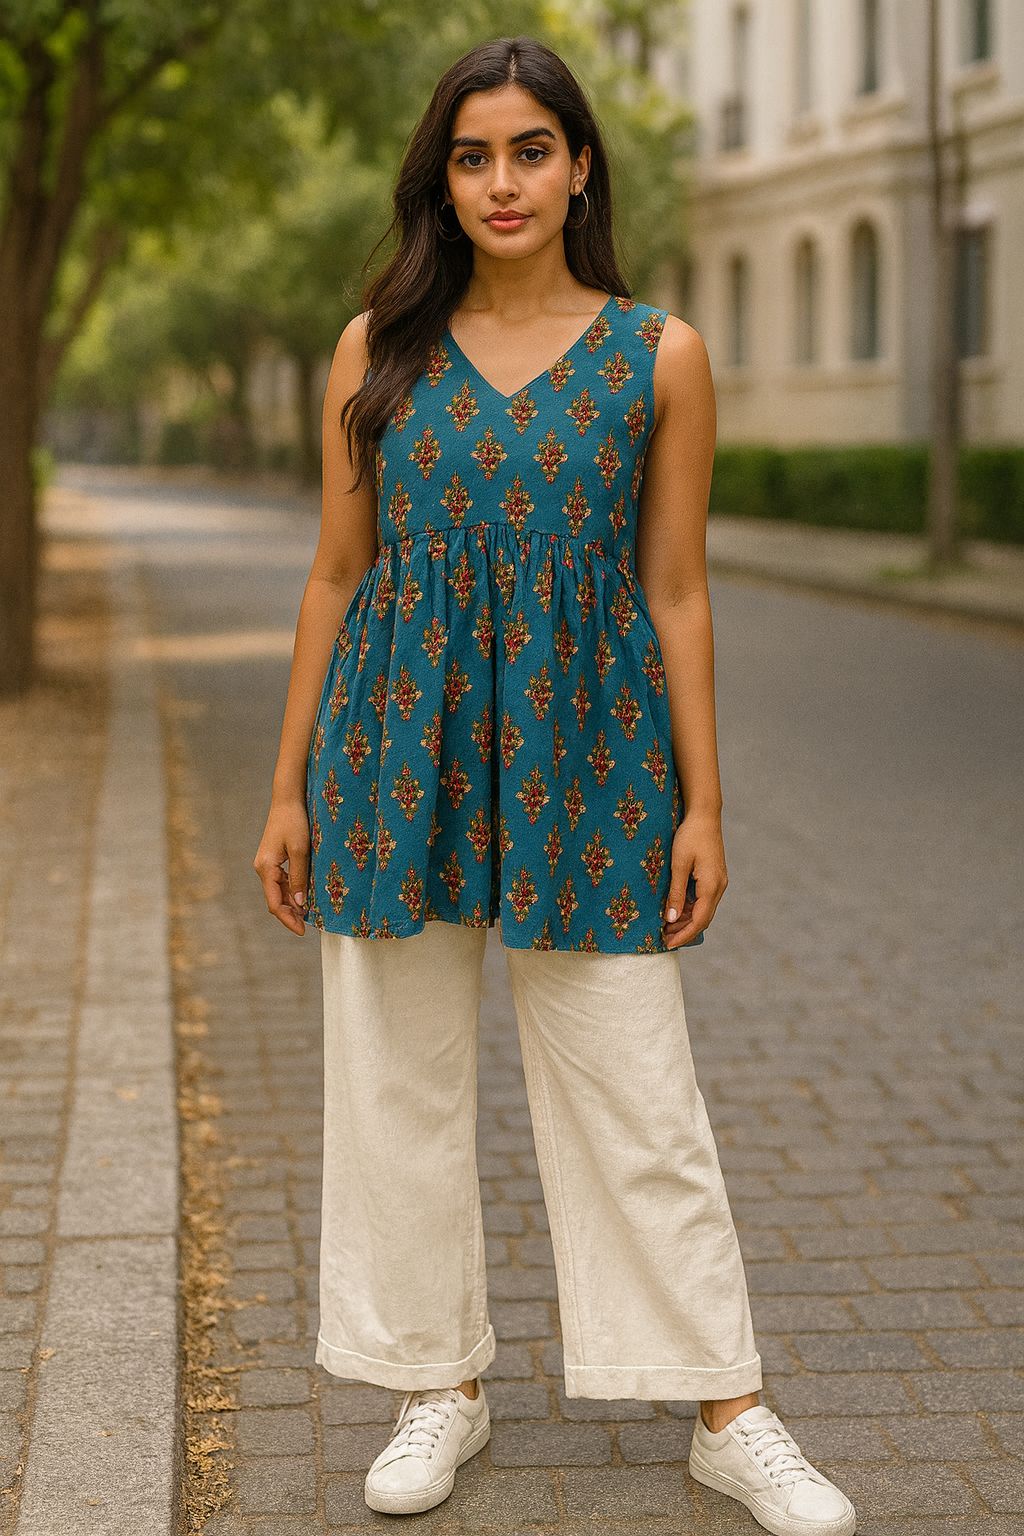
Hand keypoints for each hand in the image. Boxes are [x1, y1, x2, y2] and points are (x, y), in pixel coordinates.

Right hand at [253, 796, 310, 934]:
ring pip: (278, 892)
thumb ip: (299, 878)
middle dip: (291, 915)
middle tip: (309, 927)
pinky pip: (282, 882)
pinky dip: (292, 892)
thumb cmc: (294, 822)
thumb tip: (299, 904)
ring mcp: (267, 865)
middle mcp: (263, 869)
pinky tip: (305, 897)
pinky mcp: (274, 860)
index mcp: (265, 868)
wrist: (288, 800)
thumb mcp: (300, 850)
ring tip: (309, 915)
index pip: (274, 903)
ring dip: (292, 904)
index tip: (303, 931)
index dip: (288, 919)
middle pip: (275, 900)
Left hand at [662, 812, 726, 948]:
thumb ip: (675, 893)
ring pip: (702, 910)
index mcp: (711, 886)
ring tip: (666, 927)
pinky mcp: (713, 877)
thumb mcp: (678, 864)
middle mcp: (718, 887)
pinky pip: (702, 899)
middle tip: (663, 939)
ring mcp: (717, 882)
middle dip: (684, 931)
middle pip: (703, 919)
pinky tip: (675, 911)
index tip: (667, 944)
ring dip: (686, 921)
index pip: (699, 921)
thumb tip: (670, 919)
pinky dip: (689, 908)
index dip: (683, 935)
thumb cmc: (690, 836)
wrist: (704, 815)